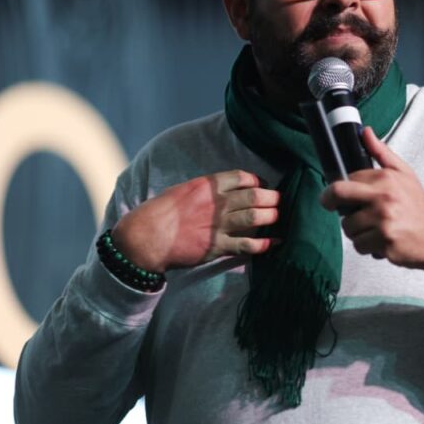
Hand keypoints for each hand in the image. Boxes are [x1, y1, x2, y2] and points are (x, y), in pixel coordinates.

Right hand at [111, 170, 279, 272]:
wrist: (145, 237)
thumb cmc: (160, 212)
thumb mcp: (183, 190)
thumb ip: (205, 190)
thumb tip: (222, 192)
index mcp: (207, 185)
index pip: (242, 177)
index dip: (258, 180)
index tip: (263, 185)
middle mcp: (216, 203)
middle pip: (254, 195)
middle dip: (271, 197)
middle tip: (278, 201)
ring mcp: (218, 224)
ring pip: (255, 217)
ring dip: (271, 216)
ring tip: (278, 216)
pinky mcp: (217, 246)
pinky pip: (247, 245)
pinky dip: (264, 244)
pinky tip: (275, 242)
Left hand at [319, 127, 423, 270]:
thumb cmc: (418, 207)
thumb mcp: (405, 174)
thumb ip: (382, 153)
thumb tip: (365, 132)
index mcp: (386, 179)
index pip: (348, 178)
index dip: (339, 187)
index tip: (339, 194)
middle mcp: (383, 198)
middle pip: (338, 194)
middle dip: (328, 201)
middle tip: (331, 206)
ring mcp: (383, 220)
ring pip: (347, 226)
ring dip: (355, 230)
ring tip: (373, 228)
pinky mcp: (383, 241)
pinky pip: (358, 245)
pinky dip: (366, 247)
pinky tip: (379, 241)